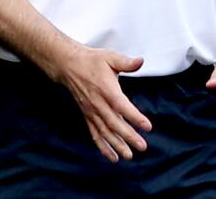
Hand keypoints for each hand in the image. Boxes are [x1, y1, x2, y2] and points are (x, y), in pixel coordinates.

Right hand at [51, 44, 152, 162]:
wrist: (68, 65)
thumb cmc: (91, 61)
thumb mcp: (109, 57)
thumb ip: (126, 62)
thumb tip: (140, 61)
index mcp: (105, 88)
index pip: (121, 105)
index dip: (134, 116)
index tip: (147, 126)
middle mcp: (98, 102)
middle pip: (114, 122)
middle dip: (128, 136)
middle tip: (142, 146)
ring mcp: (92, 111)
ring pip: (104, 131)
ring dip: (116, 145)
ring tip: (129, 156)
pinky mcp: (88, 115)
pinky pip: (95, 133)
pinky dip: (102, 146)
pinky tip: (112, 157)